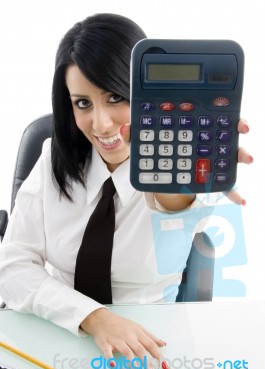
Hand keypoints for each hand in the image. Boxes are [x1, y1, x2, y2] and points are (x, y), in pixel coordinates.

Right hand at [80, 308, 167, 368]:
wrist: (101, 318)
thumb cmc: (121, 324)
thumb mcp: (137, 327)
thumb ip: (150, 336)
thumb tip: (163, 344)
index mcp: (137, 332)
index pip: (150, 344)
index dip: (158, 355)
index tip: (165, 366)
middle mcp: (128, 336)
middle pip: (140, 350)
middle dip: (148, 363)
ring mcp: (116, 340)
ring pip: (126, 352)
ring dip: (133, 365)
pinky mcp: (105, 344)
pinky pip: (108, 353)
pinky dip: (110, 360)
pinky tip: (114, 367)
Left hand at [120, 118, 252, 205]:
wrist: (158, 169)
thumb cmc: (155, 149)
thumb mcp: (143, 141)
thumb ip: (135, 135)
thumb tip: (125, 130)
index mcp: (192, 123)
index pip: (210, 113)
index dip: (223, 110)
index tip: (231, 112)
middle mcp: (205, 138)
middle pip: (225, 129)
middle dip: (237, 127)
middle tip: (242, 127)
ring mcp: (209, 157)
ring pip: (229, 153)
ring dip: (240, 154)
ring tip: (247, 158)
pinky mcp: (208, 176)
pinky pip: (223, 184)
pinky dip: (232, 191)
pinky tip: (240, 199)